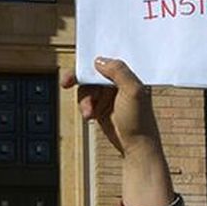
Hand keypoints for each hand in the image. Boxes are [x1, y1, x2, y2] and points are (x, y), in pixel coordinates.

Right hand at [63, 57, 174, 205]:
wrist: (135, 146)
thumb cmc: (139, 119)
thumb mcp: (133, 91)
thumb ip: (119, 72)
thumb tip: (99, 61)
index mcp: (129, 74)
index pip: (108, 59)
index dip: (92, 59)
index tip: (79, 64)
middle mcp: (118, 82)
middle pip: (92, 73)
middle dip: (80, 78)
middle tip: (66, 82)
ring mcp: (108, 95)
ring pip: (86, 88)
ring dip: (84, 99)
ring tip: (88, 112)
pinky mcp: (101, 106)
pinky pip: (85, 101)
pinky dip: (84, 107)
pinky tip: (90, 116)